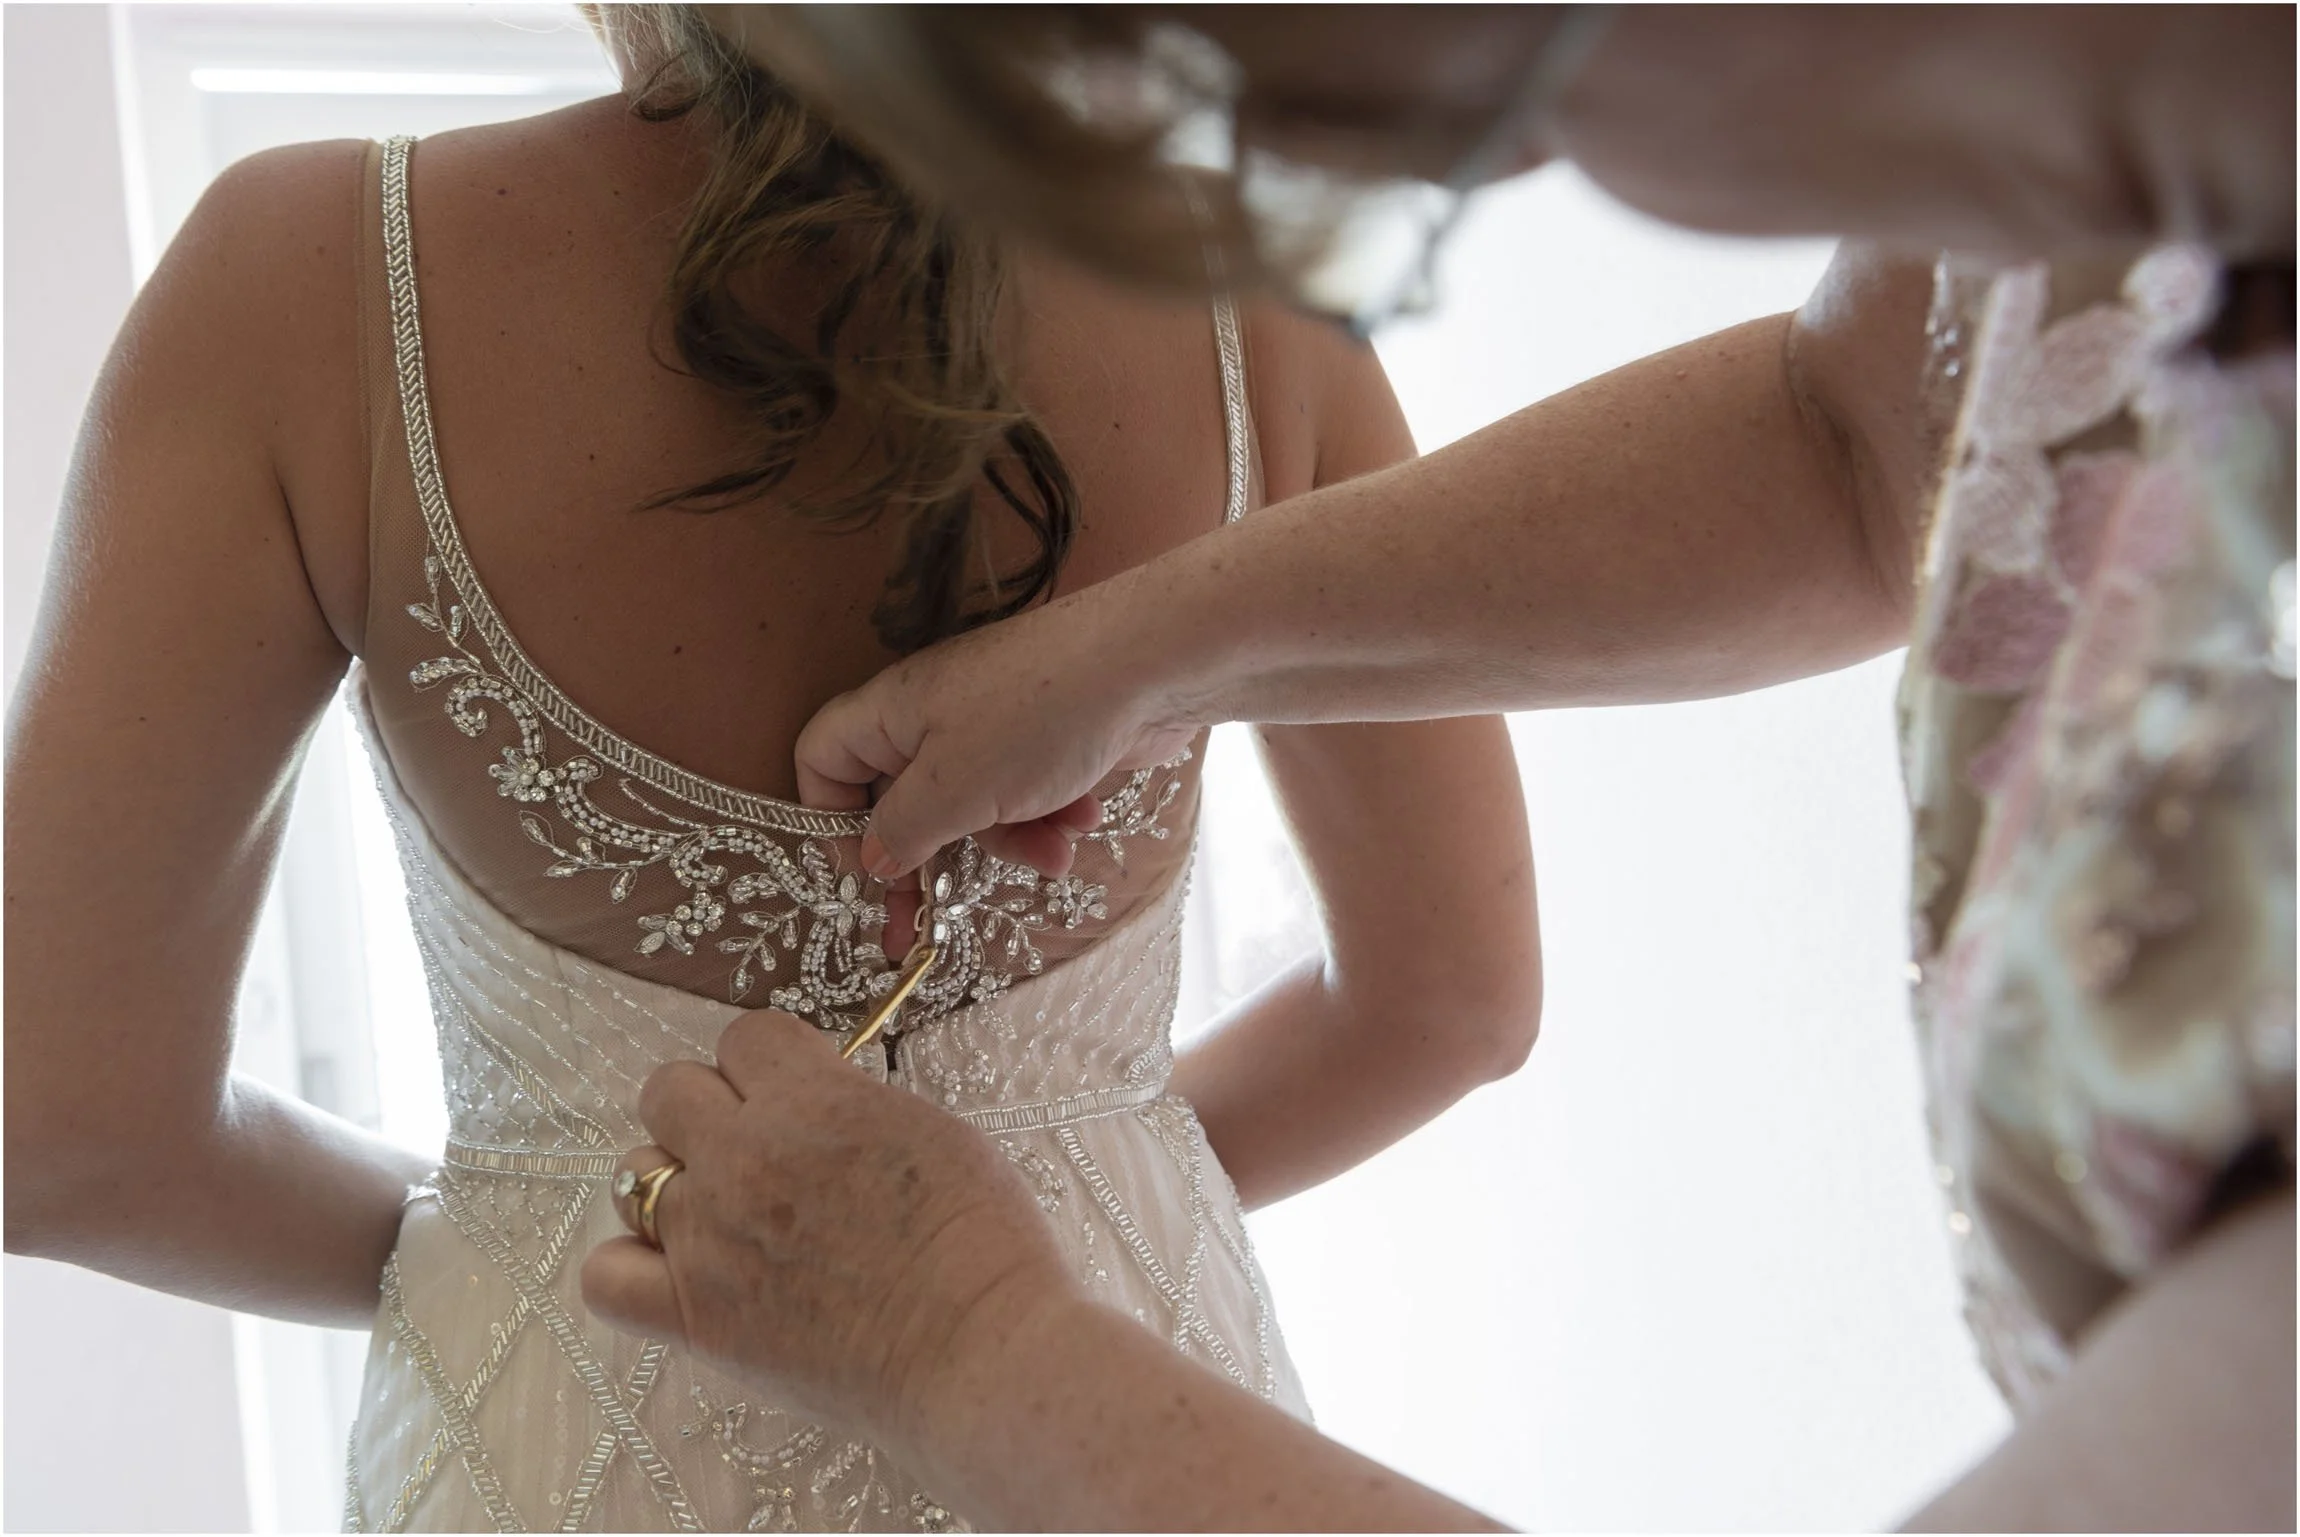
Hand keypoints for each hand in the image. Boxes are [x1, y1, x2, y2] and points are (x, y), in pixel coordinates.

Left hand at [579, 1011, 1080, 1448]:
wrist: (979, 1350)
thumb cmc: (982, 1244)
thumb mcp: (931, 1130)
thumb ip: (854, 1105)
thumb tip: (816, 1103)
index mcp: (812, 1100)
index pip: (744, 1035)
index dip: (772, 1062)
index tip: (799, 1091)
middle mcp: (745, 1159)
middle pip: (668, 1090)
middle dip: (712, 1108)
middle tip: (759, 1148)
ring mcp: (709, 1240)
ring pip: (634, 1173)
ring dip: (677, 1184)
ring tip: (727, 1216)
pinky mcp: (696, 1319)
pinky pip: (606, 1277)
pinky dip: (630, 1267)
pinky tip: (678, 1272)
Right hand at [794, 582, 1204, 878]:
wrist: (1151, 666)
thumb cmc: (1040, 717)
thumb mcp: (954, 790)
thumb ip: (903, 832)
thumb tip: (872, 861)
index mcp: (892, 713)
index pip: (822, 759)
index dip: (830, 818)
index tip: (864, 872)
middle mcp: (935, 716)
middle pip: (903, 799)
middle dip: (930, 858)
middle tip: (927, 925)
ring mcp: (994, 725)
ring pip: (974, 807)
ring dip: (1011, 841)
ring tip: (1054, 858)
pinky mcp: (1046, 737)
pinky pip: (1027, 794)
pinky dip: (1049, 816)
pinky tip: (1083, 821)